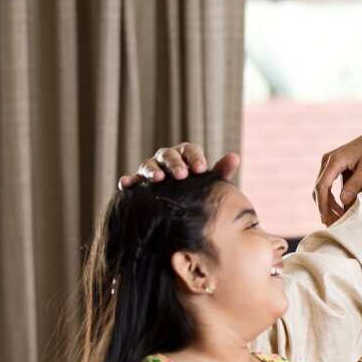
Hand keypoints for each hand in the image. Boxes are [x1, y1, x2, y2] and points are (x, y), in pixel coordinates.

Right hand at [118, 142, 238, 189]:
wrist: (184, 211)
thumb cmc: (200, 192)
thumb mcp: (211, 183)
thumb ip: (222, 171)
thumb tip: (235, 157)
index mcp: (186, 156)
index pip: (189, 150)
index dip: (194, 157)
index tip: (200, 169)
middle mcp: (166, 160)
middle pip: (168, 155)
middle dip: (174, 164)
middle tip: (182, 175)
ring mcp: (151, 170)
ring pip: (149, 164)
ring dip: (152, 170)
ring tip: (157, 179)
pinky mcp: (138, 183)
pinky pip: (131, 179)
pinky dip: (128, 180)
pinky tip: (126, 184)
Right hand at [313, 127, 361, 224]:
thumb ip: (355, 184)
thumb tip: (343, 201)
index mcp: (334, 160)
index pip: (322, 186)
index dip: (323, 204)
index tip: (327, 218)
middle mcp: (328, 160)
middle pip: (319, 187)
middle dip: (324, 207)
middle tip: (332, 223)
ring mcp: (329, 161)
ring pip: (321, 186)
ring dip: (326, 203)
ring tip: (335, 219)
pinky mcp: (333, 165)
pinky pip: (327, 183)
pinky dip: (330, 196)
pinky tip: (337, 208)